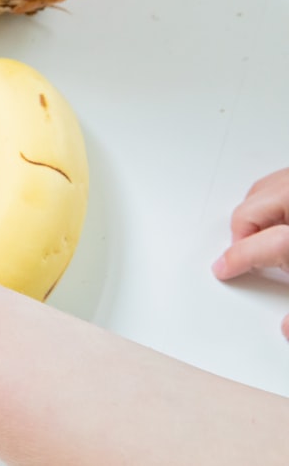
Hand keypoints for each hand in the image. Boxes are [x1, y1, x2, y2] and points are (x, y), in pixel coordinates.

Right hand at [214, 167, 288, 335]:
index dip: (235, 260)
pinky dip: (277, 194)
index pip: (254, 245)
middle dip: (245, 234)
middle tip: (248, 255)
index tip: (223, 268)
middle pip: (253, 210)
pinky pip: (280, 179)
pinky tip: (284, 216)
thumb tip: (286, 328)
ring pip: (265, 188)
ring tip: (266, 234)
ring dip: (260, 211)